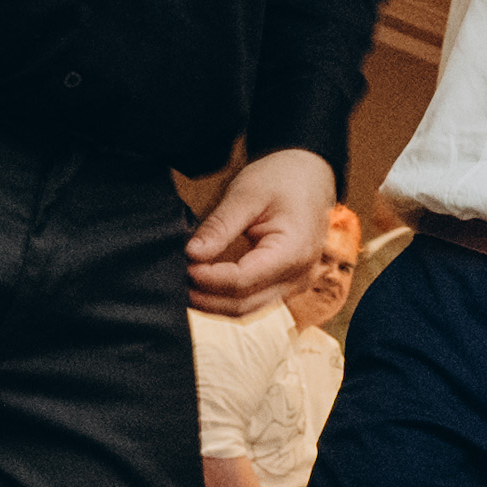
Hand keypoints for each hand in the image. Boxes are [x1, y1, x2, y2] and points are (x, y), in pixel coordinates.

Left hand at [187, 149, 337, 305]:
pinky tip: (204, 283)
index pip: (242, 281)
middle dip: (206, 297)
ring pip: (246, 309)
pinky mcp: (285, 286)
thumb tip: (191, 254)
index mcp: (293, 252)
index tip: (184, 265)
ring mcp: (294, 285)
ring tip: (185, 282)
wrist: (311, 177)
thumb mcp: (246, 194)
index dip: (208, 278)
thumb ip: (219, 227)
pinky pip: (252, 301)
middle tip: (175, 278)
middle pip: (243, 304)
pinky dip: (226, 297)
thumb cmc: (282, 179)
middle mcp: (298, 277)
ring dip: (213, 302)